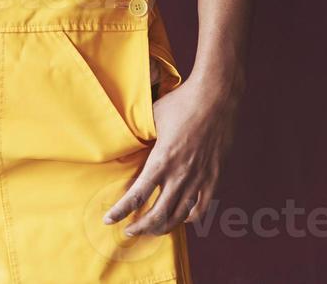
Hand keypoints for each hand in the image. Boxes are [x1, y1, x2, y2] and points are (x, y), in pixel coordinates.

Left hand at [102, 71, 240, 234]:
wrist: (217, 96)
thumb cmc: (181, 102)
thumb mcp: (152, 118)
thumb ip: (141, 136)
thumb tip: (127, 142)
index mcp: (161, 160)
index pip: (136, 196)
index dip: (120, 212)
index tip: (109, 220)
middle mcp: (180, 174)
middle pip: (157, 215)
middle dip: (140, 228)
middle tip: (129, 231)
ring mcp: (199, 178)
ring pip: (179, 217)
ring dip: (162, 227)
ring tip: (152, 229)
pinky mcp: (214, 177)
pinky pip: (200, 208)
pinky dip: (187, 218)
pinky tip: (179, 217)